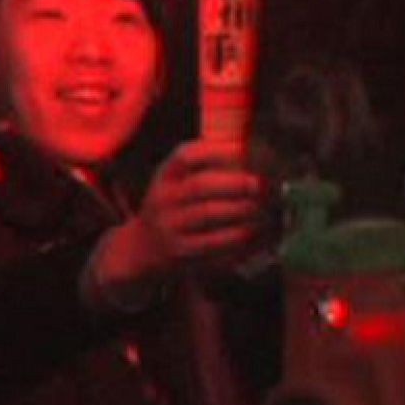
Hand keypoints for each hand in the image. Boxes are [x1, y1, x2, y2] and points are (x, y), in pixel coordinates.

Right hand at [86, 140, 261, 303]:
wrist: (141, 249)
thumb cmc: (172, 208)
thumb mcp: (175, 182)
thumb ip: (203, 168)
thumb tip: (251, 154)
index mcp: (165, 176)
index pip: (186, 155)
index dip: (216, 151)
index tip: (244, 150)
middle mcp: (163, 200)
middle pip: (200, 186)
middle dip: (235, 183)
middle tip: (260, 184)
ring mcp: (170, 228)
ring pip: (209, 215)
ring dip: (242, 211)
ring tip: (263, 209)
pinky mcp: (182, 254)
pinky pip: (215, 245)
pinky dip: (239, 238)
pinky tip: (255, 233)